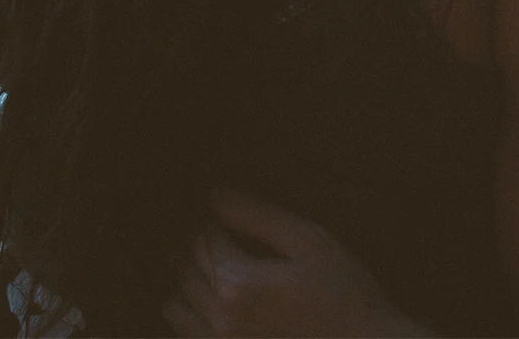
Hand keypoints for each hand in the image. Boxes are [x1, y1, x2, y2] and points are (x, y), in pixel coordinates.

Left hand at [163, 188, 427, 336]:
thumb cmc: (343, 290)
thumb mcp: (309, 241)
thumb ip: (257, 217)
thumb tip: (215, 194)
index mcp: (239, 283)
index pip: (203, 237)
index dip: (209, 217)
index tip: (220, 207)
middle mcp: (220, 316)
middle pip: (186, 266)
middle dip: (197, 242)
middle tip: (218, 228)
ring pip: (175, 302)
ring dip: (187, 277)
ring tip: (214, 262)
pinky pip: (185, 329)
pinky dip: (189, 308)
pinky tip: (214, 295)